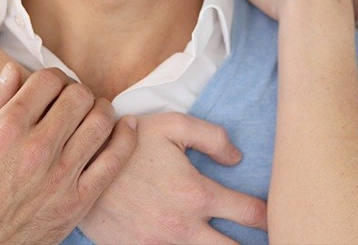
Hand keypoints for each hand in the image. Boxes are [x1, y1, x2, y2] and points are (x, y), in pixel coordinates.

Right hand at [0, 63, 135, 244]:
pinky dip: (126, 137)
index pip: (49, 80)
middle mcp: (37, 150)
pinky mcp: (77, 201)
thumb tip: (13, 69)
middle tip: (73, 100)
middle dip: (77, 90)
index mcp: (7, 130)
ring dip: (102, 108)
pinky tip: (126, 126)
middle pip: (79, 96)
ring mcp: (60, 176)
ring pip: (101, 121)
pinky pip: (114, 161)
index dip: (53, 77)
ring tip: (94, 111)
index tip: (53, 86)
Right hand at [80, 112, 266, 243]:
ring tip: (228, 241)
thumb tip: (238, 159)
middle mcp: (183, 228)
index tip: (277, 216)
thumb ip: (212, 137)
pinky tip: (195, 243)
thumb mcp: (173, 126)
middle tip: (268, 238)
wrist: (80, 167)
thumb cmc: (130, 142)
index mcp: (196, 194)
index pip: (249, 214)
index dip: (269, 217)